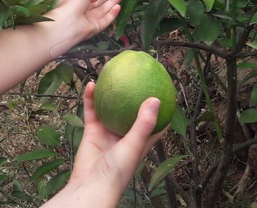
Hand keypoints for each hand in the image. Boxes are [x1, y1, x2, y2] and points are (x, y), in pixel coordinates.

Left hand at [42, 0, 123, 58]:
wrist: (68, 24)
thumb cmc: (71, 4)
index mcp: (76, 1)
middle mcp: (83, 11)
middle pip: (98, 4)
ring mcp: (90, 20)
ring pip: (104, 11)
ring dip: (113, 3)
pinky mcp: (96, 27)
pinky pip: (106, 20)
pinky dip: (112, 13)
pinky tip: (119, 6)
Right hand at [44, 83, 166, 207]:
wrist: (91, 183)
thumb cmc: (117, 170)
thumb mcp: (134, 146)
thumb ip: (143, 124)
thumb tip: (156, 99)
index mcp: (141, 140)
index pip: (156, 123)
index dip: (162, 108)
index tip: (166, 89)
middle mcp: (126, 134)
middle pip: (132, 110)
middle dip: (134, 94)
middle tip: (137, 74)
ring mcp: (108, 131)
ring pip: (110, 107)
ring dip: (111, 92)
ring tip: (112, 73)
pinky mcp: (93, 130)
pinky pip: (92, 110)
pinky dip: (90, 98)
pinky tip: (91, 84)